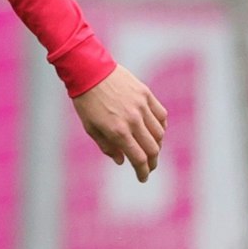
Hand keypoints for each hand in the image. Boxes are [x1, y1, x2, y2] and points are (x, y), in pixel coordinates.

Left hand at [71, 64, 167, 182]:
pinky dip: (161, 126)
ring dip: (157, 145)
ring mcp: (142, 107)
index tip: (142, 178)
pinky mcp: (146, 95)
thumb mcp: (90, 127)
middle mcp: (133, 120)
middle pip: (153, 149)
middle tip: (148, 167)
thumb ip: (107, 146)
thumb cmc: (86, 100)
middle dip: (152, 162)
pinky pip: (161, 115)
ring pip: (160, 134)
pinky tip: (155, 131)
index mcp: (117, 131)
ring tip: (150, 149)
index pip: (138, 158)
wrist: (88, 70)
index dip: (142, 172)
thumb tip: (121, 161)